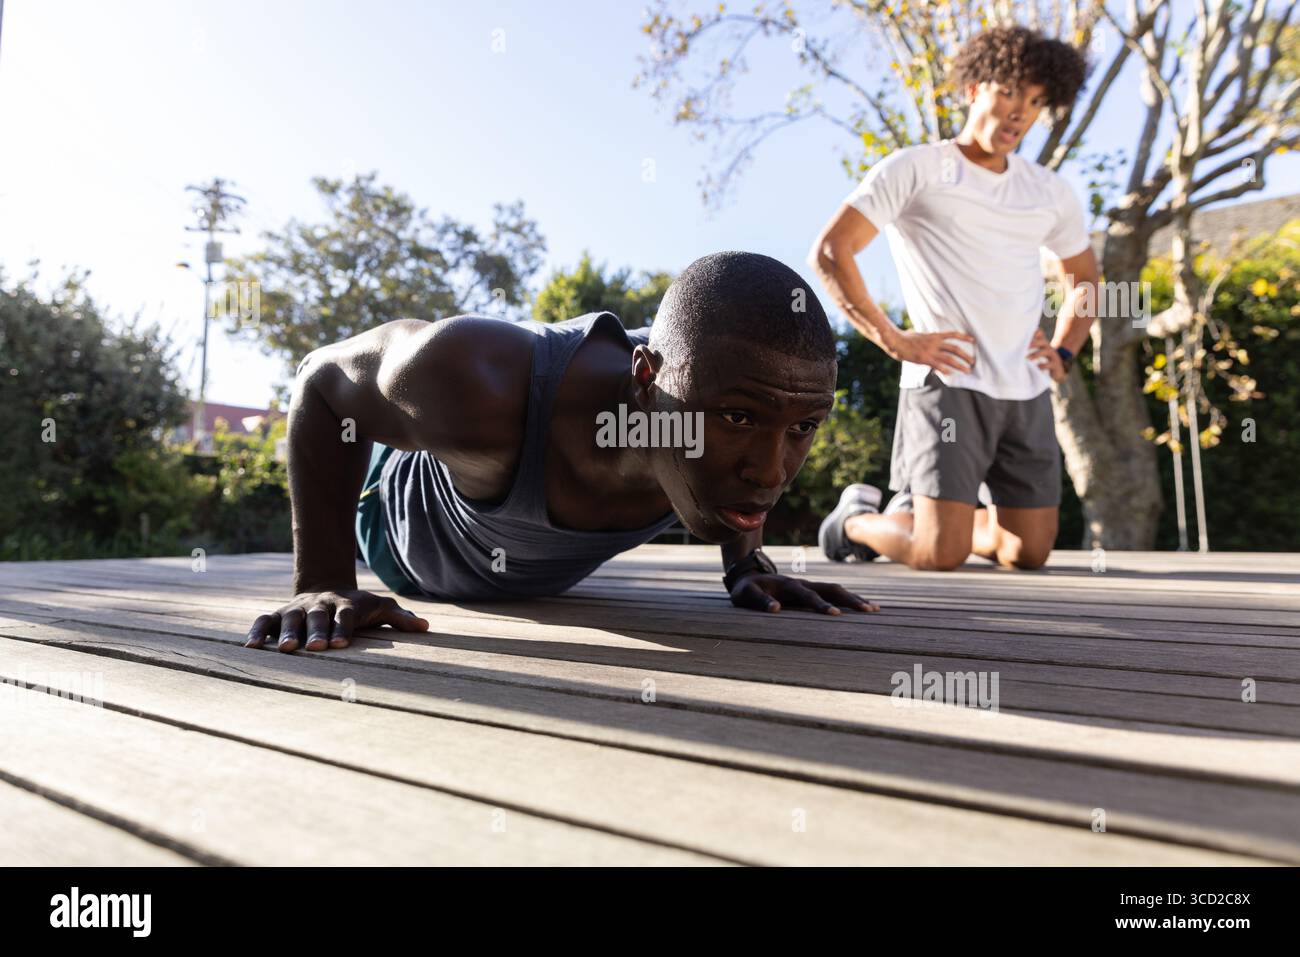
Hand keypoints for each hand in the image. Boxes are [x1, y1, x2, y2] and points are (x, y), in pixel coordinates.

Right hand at [244, 589, 429, 652]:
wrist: (327, 586)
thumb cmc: (359, 606)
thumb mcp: (380, 607)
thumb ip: (399, 618)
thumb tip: (425, 627)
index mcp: (345, 605)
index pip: (345, 616)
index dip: (342, 629)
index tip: (341, 644)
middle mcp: (320, 605)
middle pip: (316, 617)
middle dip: (314, 631)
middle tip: (314, 648)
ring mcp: (297, 608)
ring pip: (289, 618)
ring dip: (285, 633)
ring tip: (283, 650)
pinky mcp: (278, 614)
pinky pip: (264, 620)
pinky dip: (256, 632)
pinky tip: (250, 648)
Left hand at [727, 573, 879, 614]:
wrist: (748, 576)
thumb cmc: (746, 590)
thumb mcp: (746, 595)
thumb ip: (759, 601)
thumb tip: (776, 609)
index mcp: (788, 585)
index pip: (808, 595)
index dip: (821, 604)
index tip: (836, 615)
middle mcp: (803, 583)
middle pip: (831, 588)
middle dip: (850, 599)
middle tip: (869, 611)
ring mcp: (809, 585)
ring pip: (836, 589)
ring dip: (854, 598)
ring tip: (874, 609)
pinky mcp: (811, 590)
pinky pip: (833, 593)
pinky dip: (849, 598)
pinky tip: (863, 606)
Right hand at [883, 327, 975, 374]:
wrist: (895, 340)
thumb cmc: (904, 338)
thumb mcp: (918, 334)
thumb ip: (927, 337)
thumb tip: (928, 335)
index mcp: (934, 336)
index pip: (952, 334)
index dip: (964, 337)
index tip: (973, 340)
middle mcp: (934, 343)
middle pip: (954, 348)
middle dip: (965, 355)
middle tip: (973, 362)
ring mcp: (930, 351)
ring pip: (949, 358)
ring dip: (960, 364)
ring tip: (967, 370)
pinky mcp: (923, 358)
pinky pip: (937, 365)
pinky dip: (944, 370)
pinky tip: (950, 374)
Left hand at [1028, 328, 1065, 381]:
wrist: (1057, 377)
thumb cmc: (1042, 365)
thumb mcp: (1036, 359)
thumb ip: (1028, 353)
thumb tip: (1015, 351)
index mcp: (1043, 346)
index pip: (1041, 336)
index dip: (1037, 332)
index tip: (1031, 331)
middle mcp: (1049, 349)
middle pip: (1044, 342)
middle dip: (1035, 343)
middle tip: (1026, 345)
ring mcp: (1054, 357)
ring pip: (1047, 352)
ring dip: (1036, 354)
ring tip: (1027, 358)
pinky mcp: (1056, 366)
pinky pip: (1050, 364)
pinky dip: (1043, 365)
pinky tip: (1037, 367)